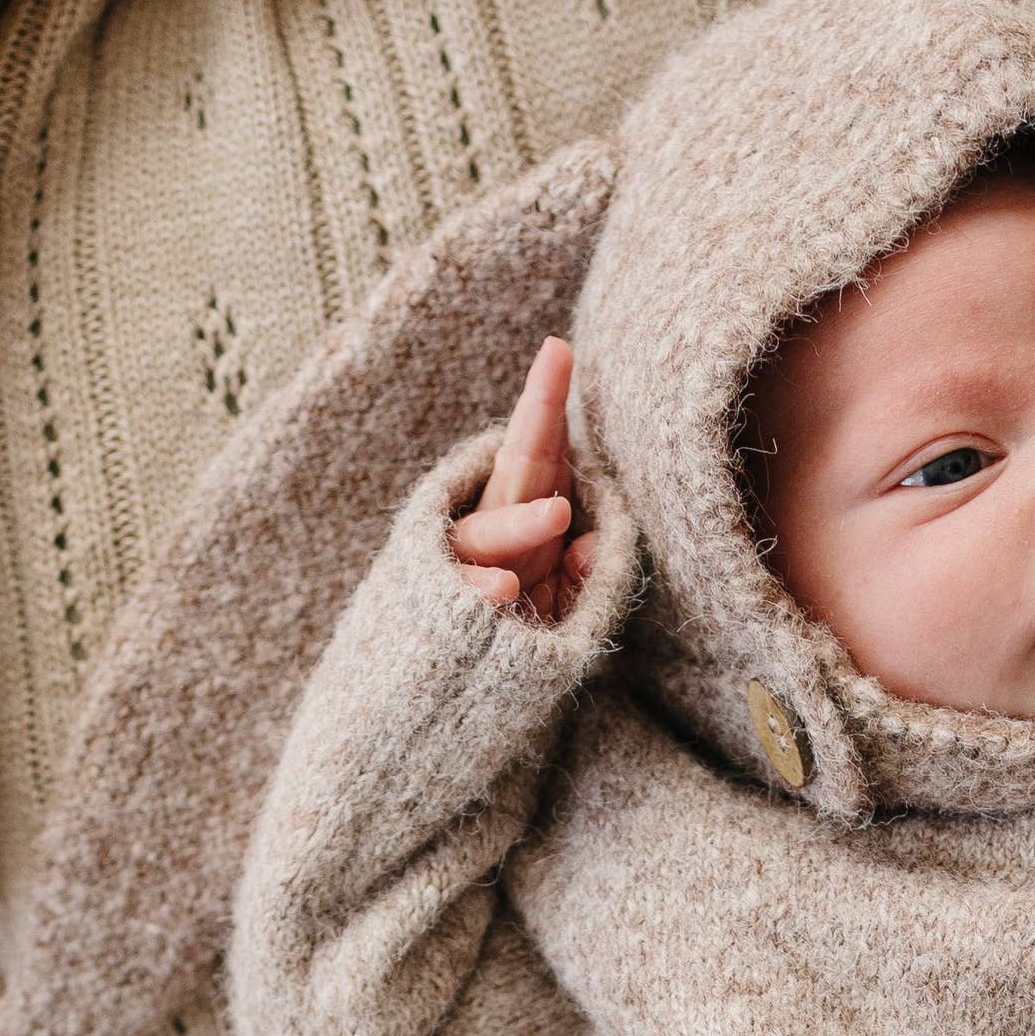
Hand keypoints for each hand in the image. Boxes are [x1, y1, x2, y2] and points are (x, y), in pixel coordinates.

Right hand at [449, 334, 594, 618]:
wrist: (440, 687)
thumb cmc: (514, 630)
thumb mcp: (560, 599)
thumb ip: (582, 572)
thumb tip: (594, 544)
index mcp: (519, 510)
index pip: (538, 450)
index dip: (547, 403)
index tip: (559, 348)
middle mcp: (490, 526)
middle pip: (516, 466)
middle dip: (537, 416)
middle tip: (556, 365)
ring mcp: (469, 566)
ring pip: (490, 533)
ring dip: (522, 524)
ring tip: (558, 513)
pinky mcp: (451, 611)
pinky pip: (464, 597)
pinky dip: (481, 593)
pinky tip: (501, 592)